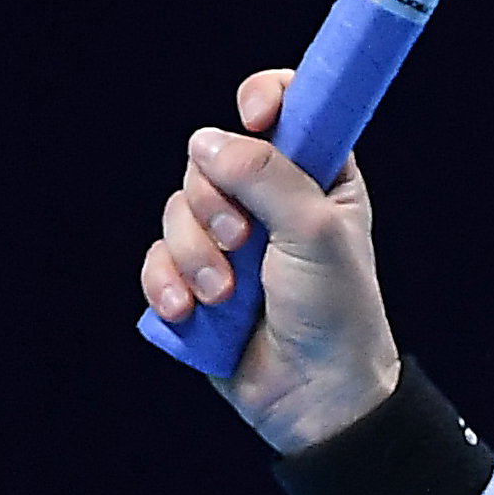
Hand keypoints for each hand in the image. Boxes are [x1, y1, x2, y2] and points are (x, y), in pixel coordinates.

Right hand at [140, 68, 403, 452]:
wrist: (315, 393)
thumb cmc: (336, 309)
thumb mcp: (316, 231)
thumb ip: (268, 176)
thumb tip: (209, 140)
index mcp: (318, 176)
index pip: (285, 110)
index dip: (263, 101)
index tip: (252, 116)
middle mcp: (271, 200)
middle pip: (209, 160)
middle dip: (213, 201)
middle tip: (241, 239)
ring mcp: (231, 240)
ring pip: (177, 211)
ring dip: (194, 253)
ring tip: (225, 293)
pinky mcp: (197, 279)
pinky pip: (157, 258)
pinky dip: (167, 282)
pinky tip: (189, 310)